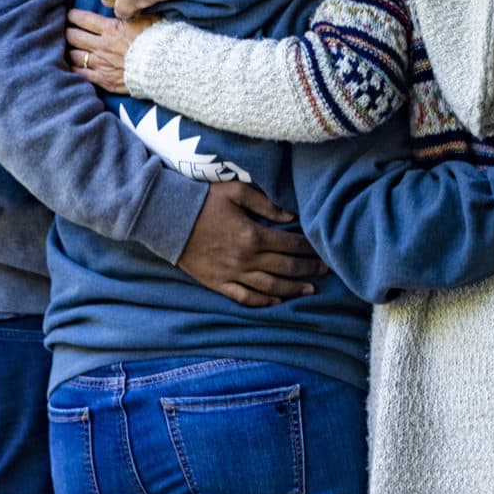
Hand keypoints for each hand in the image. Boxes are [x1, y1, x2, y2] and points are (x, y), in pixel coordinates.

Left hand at [65, 9, 157, 94]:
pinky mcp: (104, 79)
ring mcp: (101, 63)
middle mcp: (102, 45)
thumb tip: (129, 4)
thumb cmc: (161, 40)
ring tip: (67, 49)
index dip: (73, 16)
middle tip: (66, 31)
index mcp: (111, 28)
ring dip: (69, 51)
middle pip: (73, 36)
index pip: (82, 19)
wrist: (167, 66)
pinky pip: (81, 74)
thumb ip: (134, 13)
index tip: (70, 15)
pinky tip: (70, 68)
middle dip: (67, 32)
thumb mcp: (149, 19)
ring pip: (73, 55)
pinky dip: (73, 70)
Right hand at [177, 181, 326, 308]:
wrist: (167, 218)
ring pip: (269, 287)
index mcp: (253, 235)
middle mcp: (245, 258)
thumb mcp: (236, 192)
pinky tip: (277, 302)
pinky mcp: (217, 283)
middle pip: (285, 268)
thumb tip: (291, 215)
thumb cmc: (203, 201)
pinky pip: (244, 298)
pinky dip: (263, 302)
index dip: (310, 249)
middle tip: (327, 270)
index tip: (325, 251)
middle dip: (308, 269)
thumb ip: (266, 203)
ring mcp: (231, 274)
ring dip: (292, 289)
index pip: (291, 244)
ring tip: (311, 289)